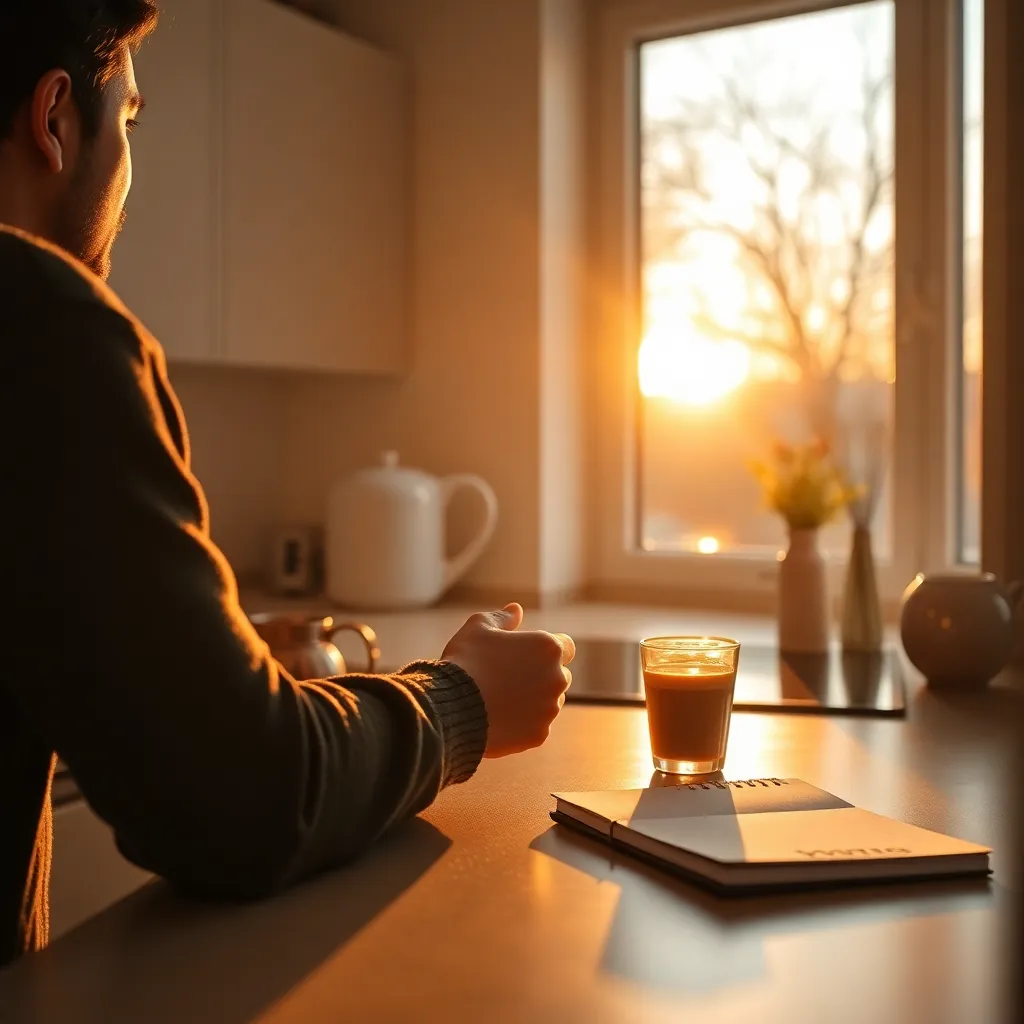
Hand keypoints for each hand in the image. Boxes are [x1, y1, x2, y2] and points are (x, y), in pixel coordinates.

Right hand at [442, 603, 574, 757]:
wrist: (450, 707)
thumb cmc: (465, 661)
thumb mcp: (478, 628)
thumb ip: (502, 618)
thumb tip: (516, 610)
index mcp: (548, 647)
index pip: (565, 647)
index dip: (546, 650)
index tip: (527, 655)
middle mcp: (557, 678)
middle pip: (560, 676)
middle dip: (541, 676)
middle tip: (509, 678)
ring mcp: (550, 709)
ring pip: (549, 703)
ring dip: (534, 701)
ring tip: (500, 700)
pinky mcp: (539, 735)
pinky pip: (536, 727)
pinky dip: (522, 724)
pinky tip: (498, 719)